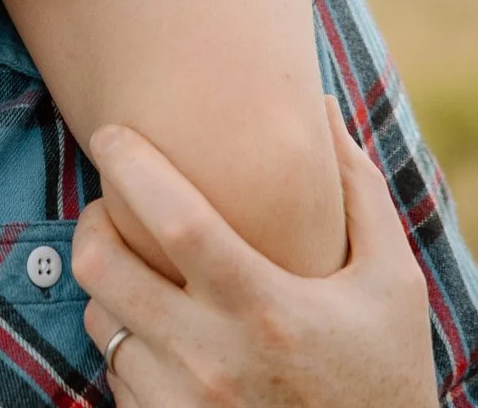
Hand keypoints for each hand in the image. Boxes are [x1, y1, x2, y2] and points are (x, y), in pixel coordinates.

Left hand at [73, 104, 438, 405]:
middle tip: (114, 208)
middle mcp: (212, 359)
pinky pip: (115, 375)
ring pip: (101, 321)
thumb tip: (320, 107)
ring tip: (149, 275)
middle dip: (92, 223)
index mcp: (264, 308)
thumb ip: (358, 192)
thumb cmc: (384, 375)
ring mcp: (182, 404)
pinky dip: (129, 345)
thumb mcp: (392, 285)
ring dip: (114, 287)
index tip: (111, 134)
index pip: (174, 218)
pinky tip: (167, 337)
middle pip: (102, 268)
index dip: (130, 165)